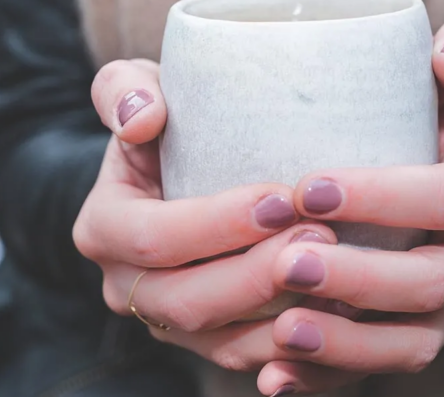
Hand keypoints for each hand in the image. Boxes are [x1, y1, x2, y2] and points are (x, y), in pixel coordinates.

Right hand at [74, 59, 314, 331]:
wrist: (180, 171)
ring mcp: (166, 322)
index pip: (153, 237)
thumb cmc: (168, 125)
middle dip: (259, 273)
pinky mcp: (206, 341)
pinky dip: (293, 341)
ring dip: (283, 311)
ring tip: (340, 271)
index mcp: (103, 228)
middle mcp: (125, 285)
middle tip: (322, 236)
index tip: (282, 197)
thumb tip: (141, 120)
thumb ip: (125, 90)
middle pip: (189, 300)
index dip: (217, 223)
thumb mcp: (138, 88)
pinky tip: (338, 309)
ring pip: (222, 339)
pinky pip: (248, 356)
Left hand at [154, 14, 443, 395]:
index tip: (307, 187)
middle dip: (359, 278)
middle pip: (430, 283)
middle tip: (286, 262)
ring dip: (347, 345)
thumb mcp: (439, 89)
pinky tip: (277, 381)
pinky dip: (327, 382)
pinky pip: (376, 375)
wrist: (420, 194)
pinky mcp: (411, 342)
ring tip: (283, 331)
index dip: (385, 196)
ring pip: (411, 344)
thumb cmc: (417, 128)